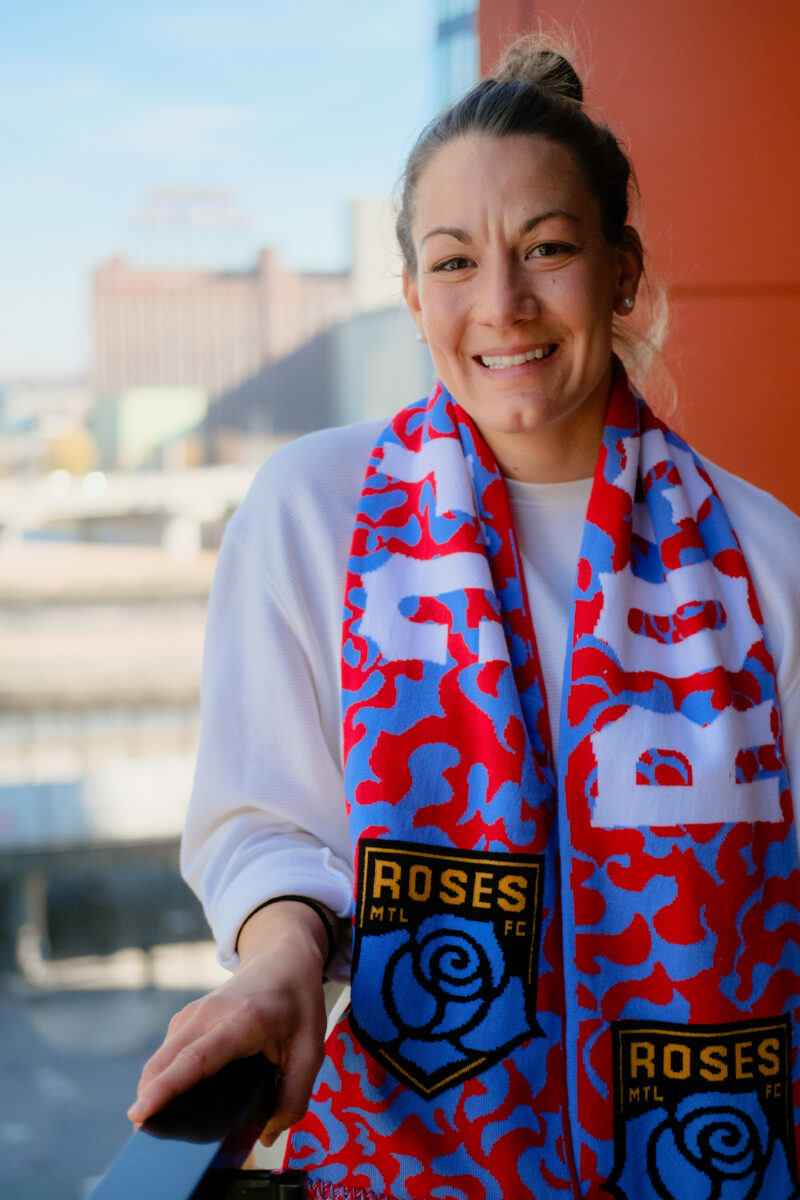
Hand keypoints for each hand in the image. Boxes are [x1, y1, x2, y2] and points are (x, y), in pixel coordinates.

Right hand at [127, 901, 329, 1144]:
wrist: (282, 958)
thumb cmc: (297, 1003)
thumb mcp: (310, 1050)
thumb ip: (294, 1096)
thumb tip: (269, 1135)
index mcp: (241, 1021)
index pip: (195, 1059)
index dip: (165, 1089)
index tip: (139, 1113)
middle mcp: (208, 1015)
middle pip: (166, 1063)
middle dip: (150, 1100)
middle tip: (146, 1140)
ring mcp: (192, 1014)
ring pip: (160, 1059)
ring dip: (153, 1090)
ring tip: (158, 1126)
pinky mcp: (186, 1018)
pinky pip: (166, 1053)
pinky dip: (162, 1077)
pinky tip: (172, 1099)